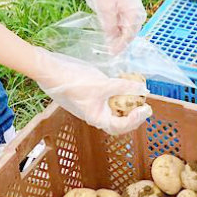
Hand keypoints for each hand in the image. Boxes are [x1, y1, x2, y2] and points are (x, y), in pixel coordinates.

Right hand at [33, 49, 151, 134]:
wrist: (51, 70)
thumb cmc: (74, 81)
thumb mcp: (103, 84)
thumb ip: (124, 87)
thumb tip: (143, 90)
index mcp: (96, 118)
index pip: (120, 126)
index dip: (135, 120)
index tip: (145, 108)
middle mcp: (94, 115)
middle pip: (118, 121)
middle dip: (133, 115)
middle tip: (145, 106)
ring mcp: (91, 106)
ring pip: (113, 110)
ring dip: (126, 104)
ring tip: (136, 95)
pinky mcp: (89, 96)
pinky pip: (107, 99)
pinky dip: (117, 94)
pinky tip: (123, 85)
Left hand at [70, 0, 145, 54]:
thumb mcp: (105, 8)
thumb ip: (110, 26)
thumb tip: (112, 43)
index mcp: (135, 12)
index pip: (129, 35)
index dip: (120, 46)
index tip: (111, 55)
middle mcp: (136, 10)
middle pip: (129, 32)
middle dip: (120, 42)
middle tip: (108, 52)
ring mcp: (130, 6)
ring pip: (125, 26)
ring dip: (117, 35)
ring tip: (107, 44)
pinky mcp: (123, 3)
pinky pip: (122, 19)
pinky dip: (115, 27)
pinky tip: (107, 30)